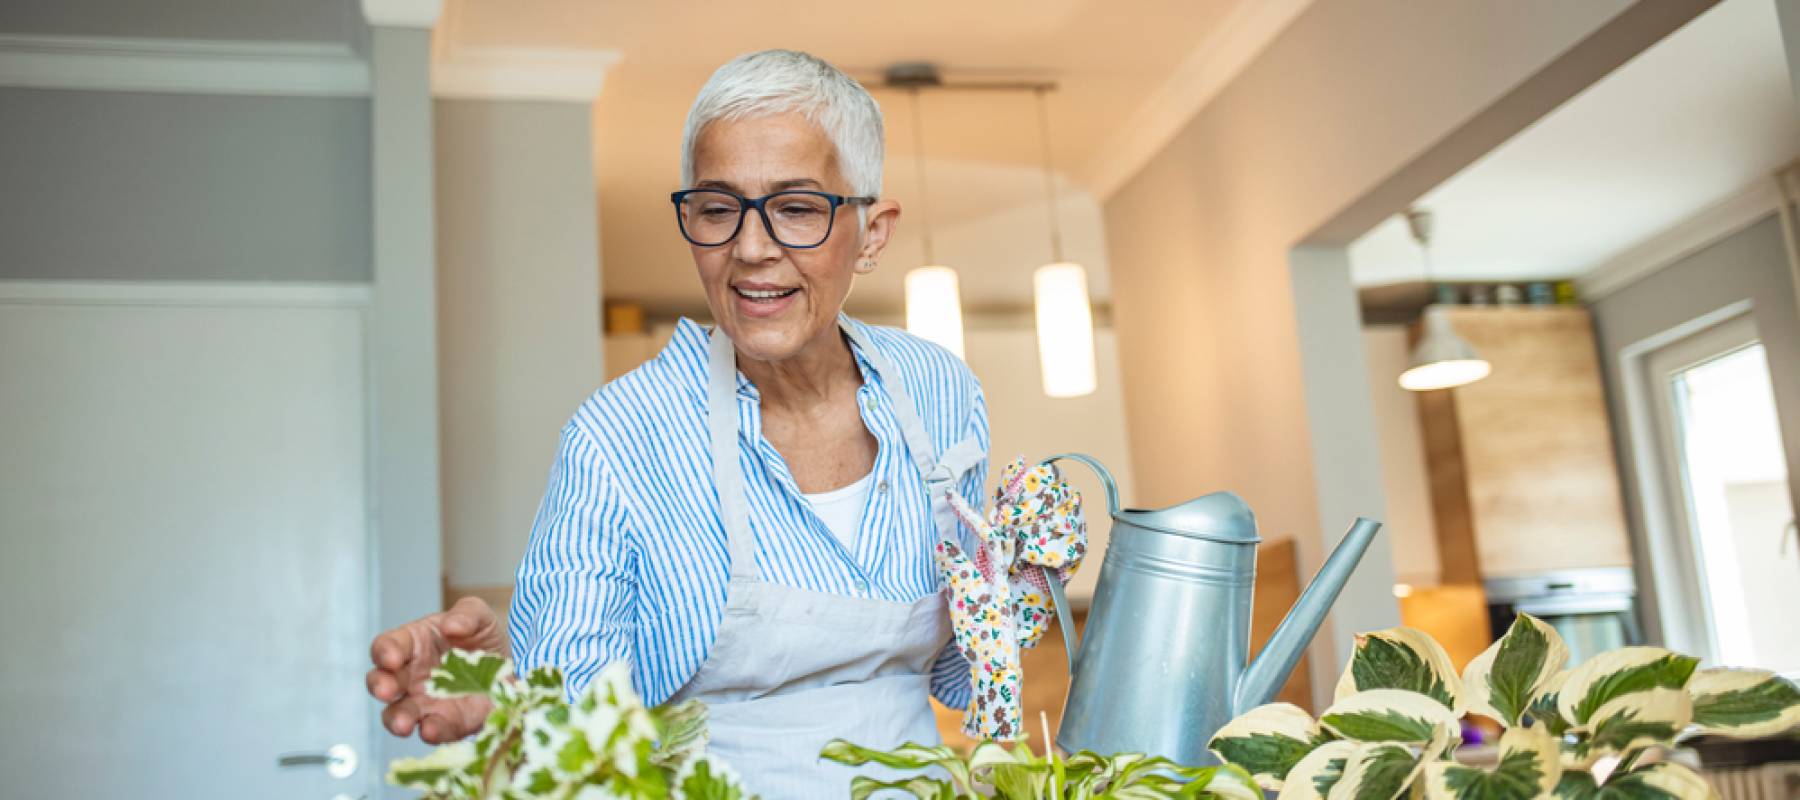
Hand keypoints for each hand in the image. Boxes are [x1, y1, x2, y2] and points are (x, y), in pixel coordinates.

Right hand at [365, 596, 506, 742]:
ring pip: (397, 714)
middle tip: (386, 690)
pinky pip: (432, 730)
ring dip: (397, 720)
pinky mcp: (443, 723)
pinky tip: (431, 730)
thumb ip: (467, 614)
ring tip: (404, 724)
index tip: (391, 658)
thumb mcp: (479, 617)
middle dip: (380, 687)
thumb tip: (451, 625)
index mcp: (411, 644)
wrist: (507, 668)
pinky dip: (431, 731)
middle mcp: (408, 676)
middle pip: (381, 682)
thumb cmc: (480, 637)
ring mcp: (422, 703)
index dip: (385, 652)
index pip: (387, 646)